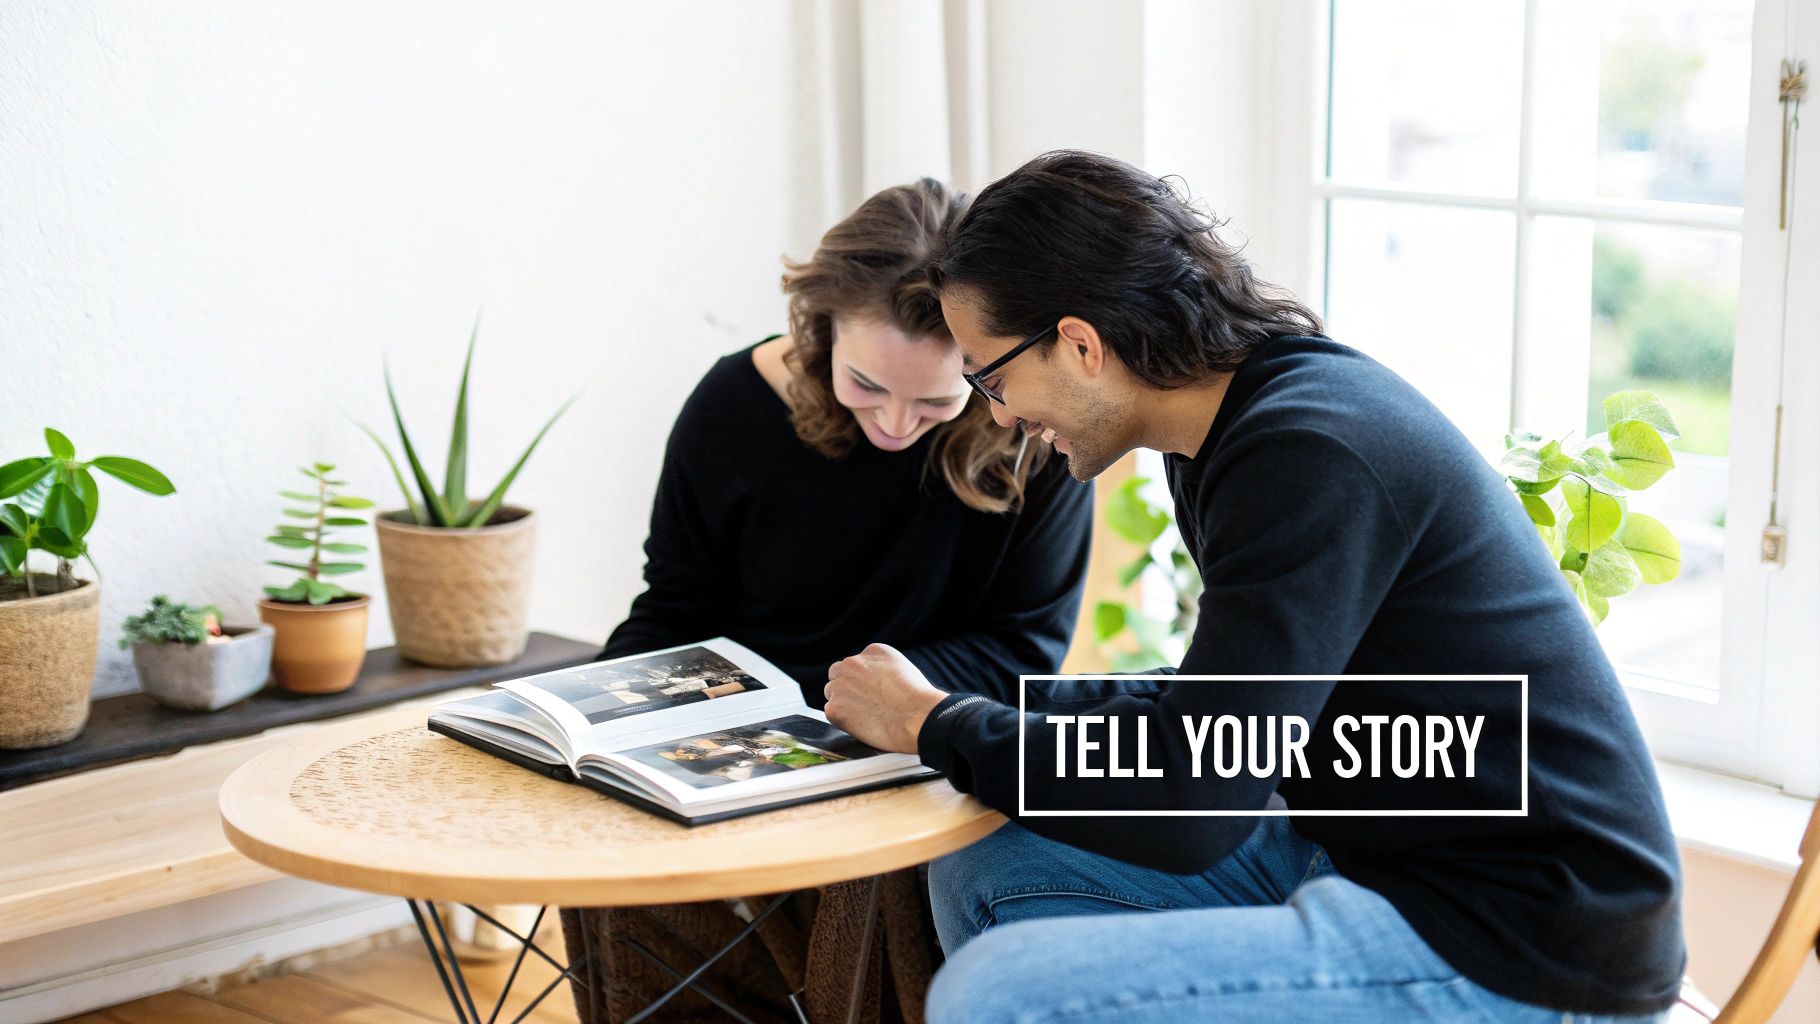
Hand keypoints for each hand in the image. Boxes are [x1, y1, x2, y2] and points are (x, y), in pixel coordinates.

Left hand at [824, 643, 947, 753]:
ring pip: (832, 692)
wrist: (918, 718)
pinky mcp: (835, 708)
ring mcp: (841, 685)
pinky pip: (831, 712)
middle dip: (846, 686)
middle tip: (862, 703)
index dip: (862, 679)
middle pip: (838, 673)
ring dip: (843, 702)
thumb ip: (883, 669)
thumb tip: (873, 682)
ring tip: (865, 715)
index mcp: (872, 651)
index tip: (871, 691)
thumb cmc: (918, 699)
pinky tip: (861, 724)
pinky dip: (842, 720)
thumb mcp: (904, 669)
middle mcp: (853, 663)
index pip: (856, 663)